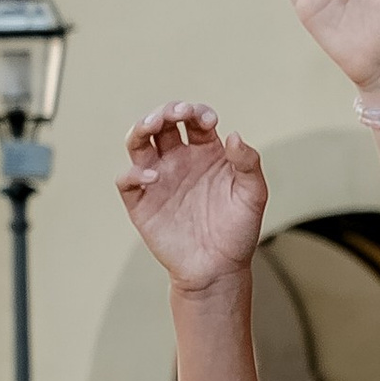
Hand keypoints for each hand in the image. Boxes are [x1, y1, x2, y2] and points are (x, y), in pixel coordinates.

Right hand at [115, 101, 267, 292]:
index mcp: (205, 152)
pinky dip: (133, 173)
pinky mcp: (141, 202)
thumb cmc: (238, 231)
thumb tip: (234, 135)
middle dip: (167, 111)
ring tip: (152, 124)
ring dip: (141, 127)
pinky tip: (153, 177)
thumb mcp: (253, 195)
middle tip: (178, 112)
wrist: (219, 269)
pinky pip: (126, 180)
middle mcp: (178, 160)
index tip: (209, 121)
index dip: (198, 113)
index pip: (194, 120)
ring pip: (138, 142)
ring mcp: (158, 179)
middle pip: (163, 123)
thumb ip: (249, 163)